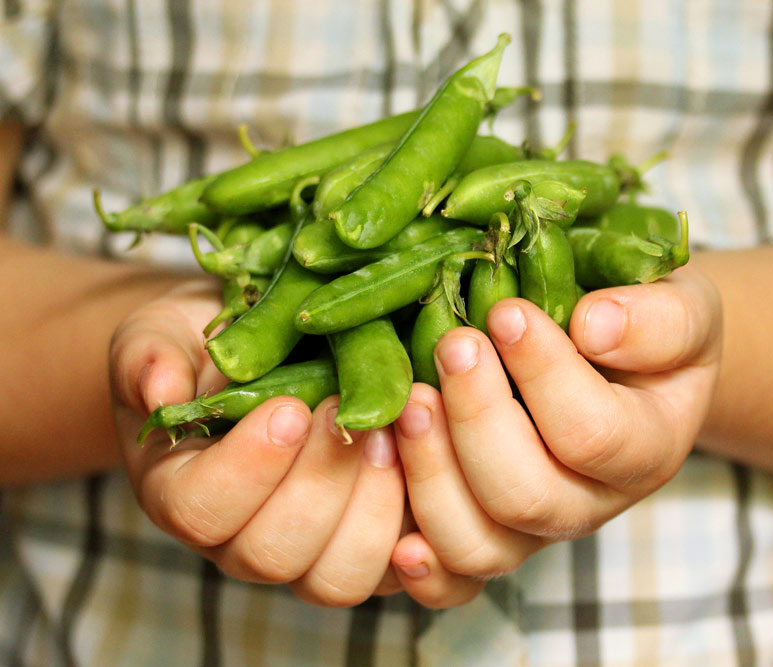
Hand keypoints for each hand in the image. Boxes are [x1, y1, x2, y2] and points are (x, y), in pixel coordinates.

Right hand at [110, 280, 405, 606]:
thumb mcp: (160, 332)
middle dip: (320, 481)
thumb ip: (147, 358)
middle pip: (274, 554)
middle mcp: (242, 538)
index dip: (247, 469)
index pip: (200, 512)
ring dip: (373, 504)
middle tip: (350, 412)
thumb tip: (160, 392)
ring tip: (394, 429)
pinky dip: (422, 535)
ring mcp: (309, 549)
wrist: (262, 356)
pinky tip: (430, 466)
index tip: (288, 408)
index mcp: (183, 491)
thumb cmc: (206, 345)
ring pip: (340, 576)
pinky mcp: (370, 543)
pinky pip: (397, 572)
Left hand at [390, 265, 721, 607]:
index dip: (543, 374)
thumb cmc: (643, 331)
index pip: (591, 434)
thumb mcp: (680, 308)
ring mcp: (532, 531)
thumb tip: (595, 327)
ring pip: (477, 545)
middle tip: (453, 346)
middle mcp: (589, 505)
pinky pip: (450, 577)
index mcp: (646, 450)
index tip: (507, 312)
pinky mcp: (484, 536)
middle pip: (525, 496)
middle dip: (476, 418)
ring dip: (431, 473)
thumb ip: (659, 319)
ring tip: (411, 402)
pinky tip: (394, 510)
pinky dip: (419, 560)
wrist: (621, 363)